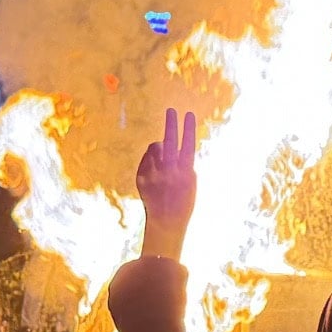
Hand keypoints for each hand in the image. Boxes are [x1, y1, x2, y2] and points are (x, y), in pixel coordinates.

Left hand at [136, 108, 197, 259]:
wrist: (166, 221)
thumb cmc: (182, 201)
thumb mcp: (190, 181)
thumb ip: (182, 162)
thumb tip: (166, 145)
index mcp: (185, 171)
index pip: (188, 144)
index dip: (189, 128)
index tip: (189, 114)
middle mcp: (169, 170)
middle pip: (170, 140)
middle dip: (171, 124)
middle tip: (171, 110)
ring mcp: (154, 173)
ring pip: (155, 148)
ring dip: (159, 148)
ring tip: (164, 161)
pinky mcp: (141, 177)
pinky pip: (146, 159)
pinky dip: (150, 160)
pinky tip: (155, 173)